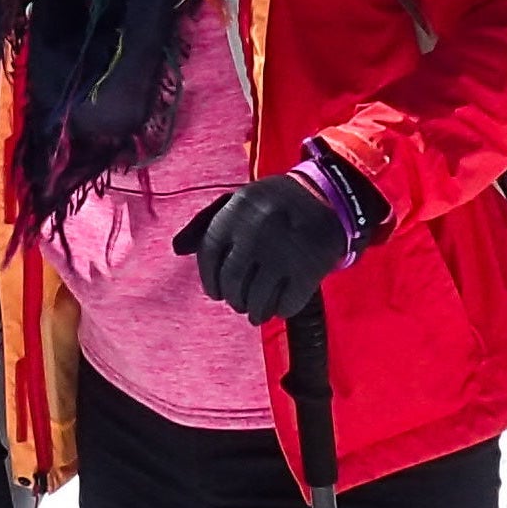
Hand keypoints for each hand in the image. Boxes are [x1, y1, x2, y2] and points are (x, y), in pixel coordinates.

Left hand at [173, 171, 351, 325]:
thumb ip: (205, 224)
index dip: (209, 279)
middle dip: (233, 298)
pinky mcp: (308, 270)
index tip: (216, 291)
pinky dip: (280, 311)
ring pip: (257, 299)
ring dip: (254, 311)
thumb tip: (176, 249)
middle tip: (239, 302)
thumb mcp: (237, 202)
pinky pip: (286, 304)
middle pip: (232, 282)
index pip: (209, 255)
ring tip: (256, 311)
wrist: (330, 196)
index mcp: (236, 213)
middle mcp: (256, 232)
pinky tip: (279, 306)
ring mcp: (283, 253)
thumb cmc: (273, 204)